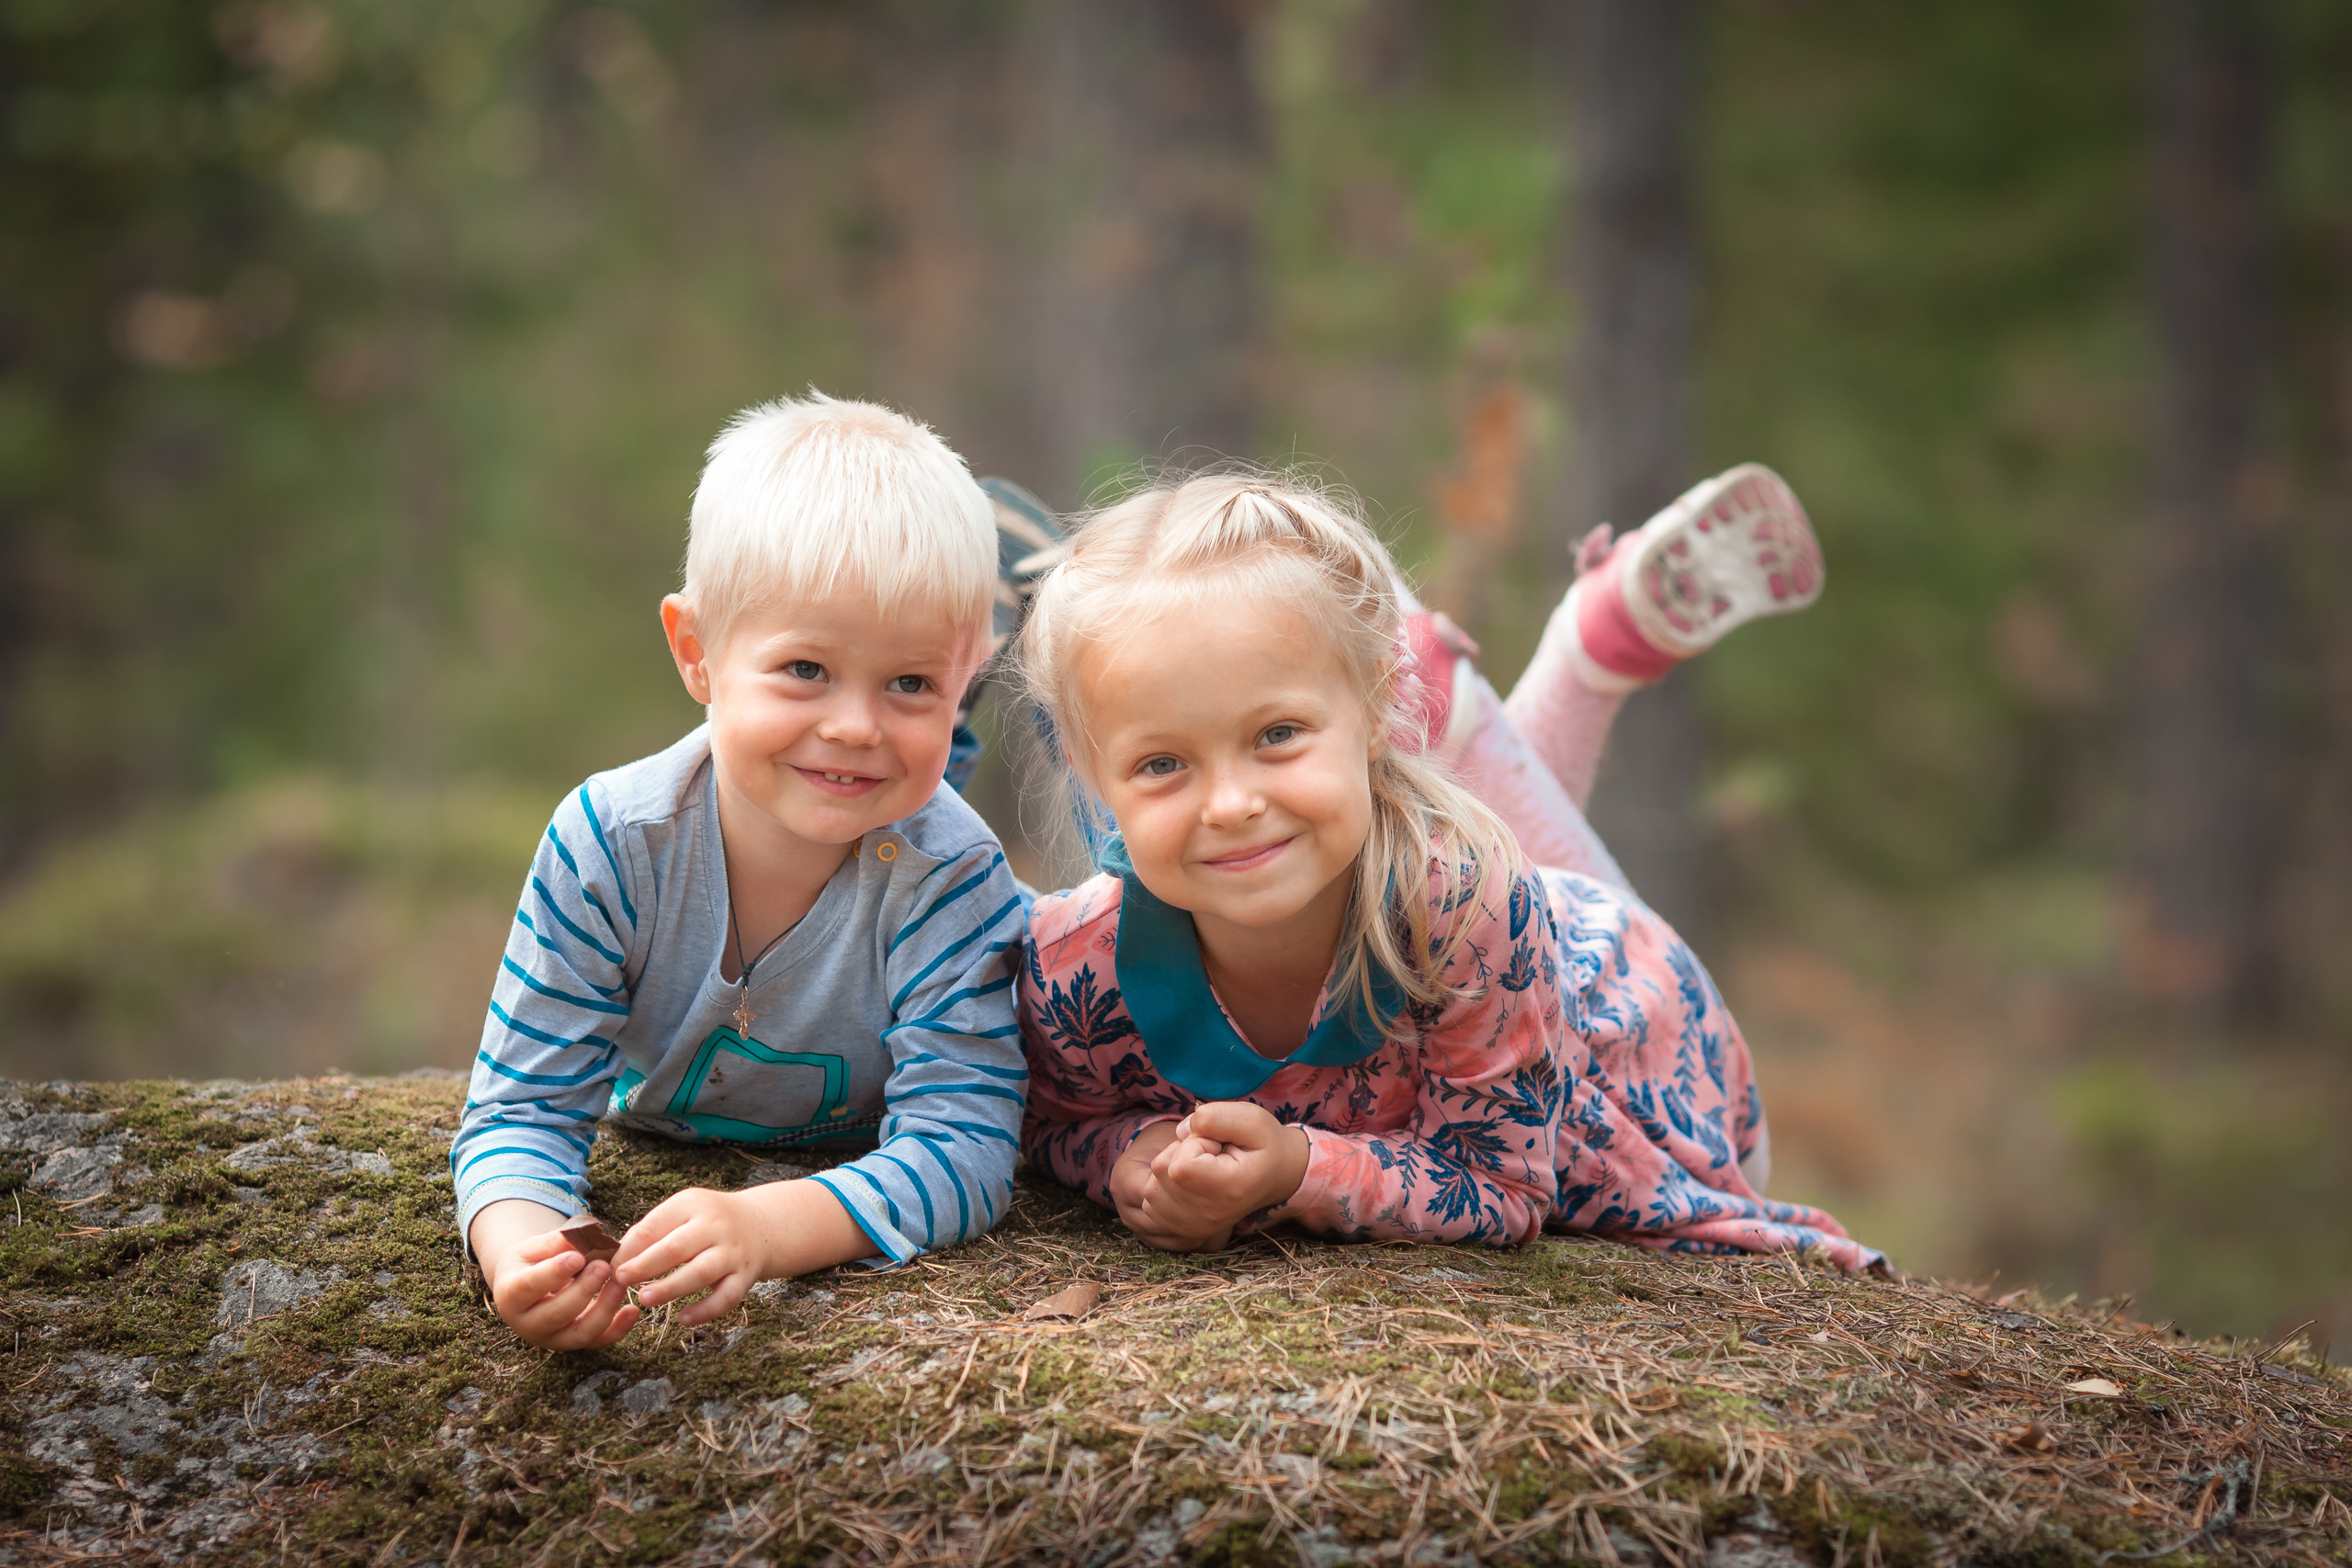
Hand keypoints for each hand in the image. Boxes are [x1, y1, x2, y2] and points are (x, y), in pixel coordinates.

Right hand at [472, 1199, 640, 1350]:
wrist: (527, 1284)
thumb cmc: (531, 1262)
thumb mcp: (534, 1247)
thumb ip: (557, 1243)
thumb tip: (586, 1236)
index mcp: (510, 1295)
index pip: (530, 1287)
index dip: (554, 1273)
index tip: (577, 1258)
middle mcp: (527, 1324)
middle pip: (556, 1314)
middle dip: (583, 1291)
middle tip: (603, 1266)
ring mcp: (551, 1338)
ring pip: (579, 1333)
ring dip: (604, 1310)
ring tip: (619, 1284)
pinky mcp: (574, 1342)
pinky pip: (597, 1341)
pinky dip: (618, 1329)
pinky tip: (633, 1310)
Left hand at [614, 1177, 876, 1324]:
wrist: (761, 1224)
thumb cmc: (707, 1221)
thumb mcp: (682, 1211)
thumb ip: (651, 1230)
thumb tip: (614, 1257)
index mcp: (692, 1205)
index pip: (655, 1225)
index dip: (629, 1248)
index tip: (609, 1266)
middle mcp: (715, 1226)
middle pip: (677, 1247)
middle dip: (646, 1265)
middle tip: (620, 1280)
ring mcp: (733, 1252)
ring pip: (701, 1272)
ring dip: (671, 1288)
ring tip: (645, 1299)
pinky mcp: (746, 1276)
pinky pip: (727, 1297)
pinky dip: (706, 1311)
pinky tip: (683, 1320)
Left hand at [1109, 1104, 1309, 1252]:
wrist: (1276, 1176)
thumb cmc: (1264, 1144)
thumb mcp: (1252, 1119)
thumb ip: (1215, 1117)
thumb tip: (1179, 1131)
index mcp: (1227, 1189)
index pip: (1179, 1165)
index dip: (1193, 1143)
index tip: (1218, 1145)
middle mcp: (1207, 1215)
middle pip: (1161, 1172)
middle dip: (1180, 1154)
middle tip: (1212, 1155)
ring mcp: (1193, 1228)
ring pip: (1151, 1187)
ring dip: (1170, 1171)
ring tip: (1202, 1169)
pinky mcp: (1183, 1231)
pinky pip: (1149, 1203)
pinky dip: (1163, 1188)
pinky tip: (1190, 1184)